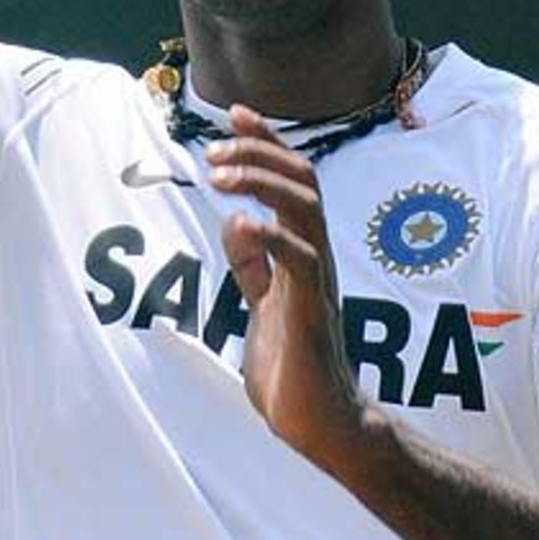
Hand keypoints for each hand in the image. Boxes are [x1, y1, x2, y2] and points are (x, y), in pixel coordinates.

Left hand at [208, 108, 363, 464]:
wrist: (322, 426)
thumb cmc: (294, 369)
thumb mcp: (262, 305)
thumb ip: (252, 267)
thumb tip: (237, 224)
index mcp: (304, 252)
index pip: (292, 182)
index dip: (267, 143)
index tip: (237, 112)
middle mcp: (317, 258)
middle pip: (303, 182)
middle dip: (260, 153)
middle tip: (216, 150)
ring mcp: (318, 283)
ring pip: (306, 209)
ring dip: (262, 182)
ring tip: (221, 176)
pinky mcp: (312, 312)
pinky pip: (301, 261)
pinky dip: (270, 237)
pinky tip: (241, 227)